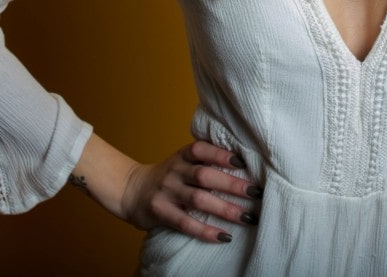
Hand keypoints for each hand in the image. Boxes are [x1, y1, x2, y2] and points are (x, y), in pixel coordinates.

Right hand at [119, 140, 262, 243]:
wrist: (131, 189)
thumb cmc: (168, 176)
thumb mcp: (181, 161)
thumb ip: (204, 161)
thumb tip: (244, 166)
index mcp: (182, 155)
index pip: (202, 150)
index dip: (221, 155)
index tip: (242, 162)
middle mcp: (175, 171)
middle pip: (205, 176)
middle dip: (232, 185)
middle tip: (255, 192)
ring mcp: (167, 192)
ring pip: (198, 200)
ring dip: (225, 209)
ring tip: (247, 217)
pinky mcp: (160, 212)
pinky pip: (185, 222)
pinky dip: (205, 230)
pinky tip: (223, 236)